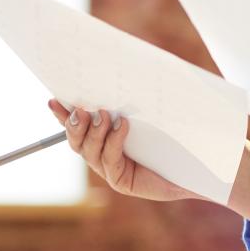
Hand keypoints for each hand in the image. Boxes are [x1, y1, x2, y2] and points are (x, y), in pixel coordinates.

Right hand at [47, 99, 196, 201]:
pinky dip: (114, 140)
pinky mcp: (122, 181)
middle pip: (76, 141)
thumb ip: (135, 101)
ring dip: (93, 132)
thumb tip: (127, 69)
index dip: (63, 114)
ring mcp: (111, 170)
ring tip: (101, 114)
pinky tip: (121, 125)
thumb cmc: (174, 139)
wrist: (195, 170)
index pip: (78, 126)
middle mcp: (102, 156)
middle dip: (74, 124)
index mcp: (103, 139)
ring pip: (90, 151)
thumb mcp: (152, 117)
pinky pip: (110, 159)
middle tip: (80, 110)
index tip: (54, 98)